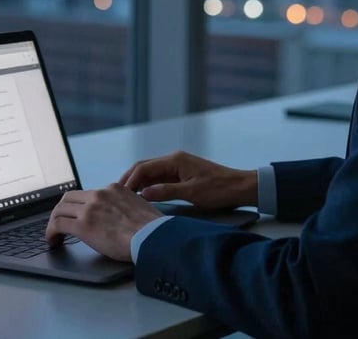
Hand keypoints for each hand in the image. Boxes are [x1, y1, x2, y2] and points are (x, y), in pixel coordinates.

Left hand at [45, 183, 161, 261]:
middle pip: (69, 197)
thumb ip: (123, 206)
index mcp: (113, 189)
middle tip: (60, 223)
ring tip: (54, 235)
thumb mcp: (137, 206)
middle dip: (62, 210)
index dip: (79, 206)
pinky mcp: (83, 225)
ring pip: (60, 209)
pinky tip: (53, 241)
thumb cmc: (150, 228)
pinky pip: (58, 224)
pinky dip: (51, 232)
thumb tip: (118, 217)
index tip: (77, 215)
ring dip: (54, 222)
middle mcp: (99, 194)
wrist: (151, 236)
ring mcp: (90, 208)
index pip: (88, 194)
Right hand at [119, 150, 257, 209]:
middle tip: (117, 195)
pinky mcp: (182, 174)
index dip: (129, 180)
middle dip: (129, 179)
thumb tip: (143, 193)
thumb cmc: (219, 189)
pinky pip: (160, 178)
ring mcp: (178, 166)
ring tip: (126, 198)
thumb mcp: (192, 193)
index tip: (119, 194)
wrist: (240, 187)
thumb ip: (166, 192)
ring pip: (151, 172)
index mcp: (175, 160)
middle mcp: (174, 160)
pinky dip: (149, 185)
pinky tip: (144, 196)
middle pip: (144, 167)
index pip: (144, 167)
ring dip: (138, 183)